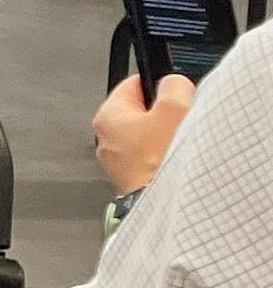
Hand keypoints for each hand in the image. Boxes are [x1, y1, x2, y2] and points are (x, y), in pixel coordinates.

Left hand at [97, 70, 197, 195]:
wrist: (166, 205)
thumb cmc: (160, 163)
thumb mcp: (173, 111)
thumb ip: (173, 88)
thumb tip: (173, 83)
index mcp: (108, 116)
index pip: (132, 84)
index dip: (158, 84)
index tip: (174, 90)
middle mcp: (106, 138)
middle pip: (141, 111)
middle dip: (164, 114)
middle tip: (181, 121)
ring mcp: (118, 160)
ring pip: (148, 137)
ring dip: (166, 138)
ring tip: (180, 144)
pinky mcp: (133, 178)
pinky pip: (152, 158)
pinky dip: (165, 157)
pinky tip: (177, 162)